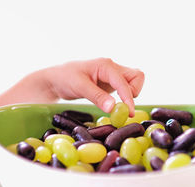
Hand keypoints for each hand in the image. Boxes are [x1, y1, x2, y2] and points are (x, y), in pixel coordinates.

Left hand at [30, 58, 144, 115]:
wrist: (57, 79)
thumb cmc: (65, 78)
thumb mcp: (80, 87)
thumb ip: (97, 97)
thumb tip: (113, 108)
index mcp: (105, 65)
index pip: (123, 82)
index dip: (128, 98)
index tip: (129, 113)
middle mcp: (112, 67)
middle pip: (137, 76)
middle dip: (133, 92)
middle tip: (122, 105)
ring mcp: (113, 75)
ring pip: (134, 81)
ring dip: (131, 93)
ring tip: (117, 103)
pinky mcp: (111, 83)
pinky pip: (126, 87)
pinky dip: (126, 95)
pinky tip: (113, 102)